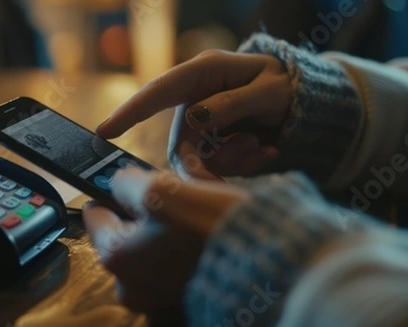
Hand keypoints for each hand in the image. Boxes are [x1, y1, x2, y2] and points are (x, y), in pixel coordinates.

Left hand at [82, 167, 247, 322]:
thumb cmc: (208, 226)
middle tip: (175, 198)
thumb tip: (117, 183)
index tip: (134, 182)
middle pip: (125, 234)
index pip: (96, 214)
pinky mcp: (182, 305)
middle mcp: (128, 287)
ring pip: (150, 250)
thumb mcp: (162, 189)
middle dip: (143, 214)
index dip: (113, 193)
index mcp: (116, 257)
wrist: (266, 268)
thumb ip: (128, 182)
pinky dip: (180, 253)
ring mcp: (155, 301)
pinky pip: (171, 269)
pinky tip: (202, 239)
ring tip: (195, 216)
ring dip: (165, 232)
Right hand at [96, 50, 291, 179]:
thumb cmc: (287, 86)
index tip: (104, 131)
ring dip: (230, 161)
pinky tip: (267, 150)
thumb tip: (195, 119)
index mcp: (203, 73)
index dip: (130, 111)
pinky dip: (242, 164)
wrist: (302, 98)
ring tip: (262, 147)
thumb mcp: (268, 91)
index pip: (159, 91)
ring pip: (198, 158)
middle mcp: (198, 99)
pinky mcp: (215, 140)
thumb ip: (232, 103)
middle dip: (202, 164)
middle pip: (180, 141)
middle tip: (233, 171)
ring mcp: (205, 121)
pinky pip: (217, 164)